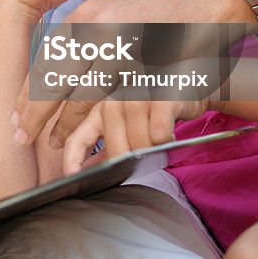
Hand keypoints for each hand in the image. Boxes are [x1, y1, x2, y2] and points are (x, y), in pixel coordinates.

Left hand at [13, 0, 245, 148]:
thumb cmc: (164, 13)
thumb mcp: (116, 19)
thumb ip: (91, 41)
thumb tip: (68, 71)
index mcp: (85, 17)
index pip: (48, 57)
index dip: (30, 87)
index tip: (17, 111)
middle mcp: (93, 27)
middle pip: (54, 75)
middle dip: (35, 109)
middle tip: (20, 133)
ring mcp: (116, 43)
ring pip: (78, 92)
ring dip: (62, 122)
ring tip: (51, 142)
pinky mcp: (140, 60)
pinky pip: (109, 98)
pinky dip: (93, 121)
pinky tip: (87, 138)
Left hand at [61, 99, 206, 174]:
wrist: (188, 80)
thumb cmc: (155, 106)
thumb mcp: (127, 122)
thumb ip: (109, 143)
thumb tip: (89, 173)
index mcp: (100, 110)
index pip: (78, 139)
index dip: (71, 160)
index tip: (69, 177)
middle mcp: (113, 101)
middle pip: (115, 151)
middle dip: (130, 163)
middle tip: (142, 159)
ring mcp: (136, 98)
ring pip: (139, 146)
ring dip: (153, 151)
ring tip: (158, 142)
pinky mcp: (159, 99)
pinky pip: (159, 135)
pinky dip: (167, 141)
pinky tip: (168, 134)